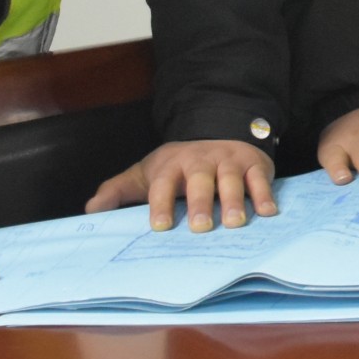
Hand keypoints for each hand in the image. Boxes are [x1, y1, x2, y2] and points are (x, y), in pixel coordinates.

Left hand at [86, 138, 279, 231]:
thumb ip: (117, 192)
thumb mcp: (145, 174)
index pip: (164, 184)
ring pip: (232, 179)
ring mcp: (229, 161)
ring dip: (234, 200)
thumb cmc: (178, 166)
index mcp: (172, 166)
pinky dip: (265, 195)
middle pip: (200, 180)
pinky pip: (260, 180)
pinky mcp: (255, 165)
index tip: (159, 226)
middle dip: (201, 203)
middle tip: (200, 227)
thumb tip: (90, 212)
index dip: (161, 204)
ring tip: (235, 223)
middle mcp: (201, 161)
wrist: (218, 131)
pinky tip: (268, 213)